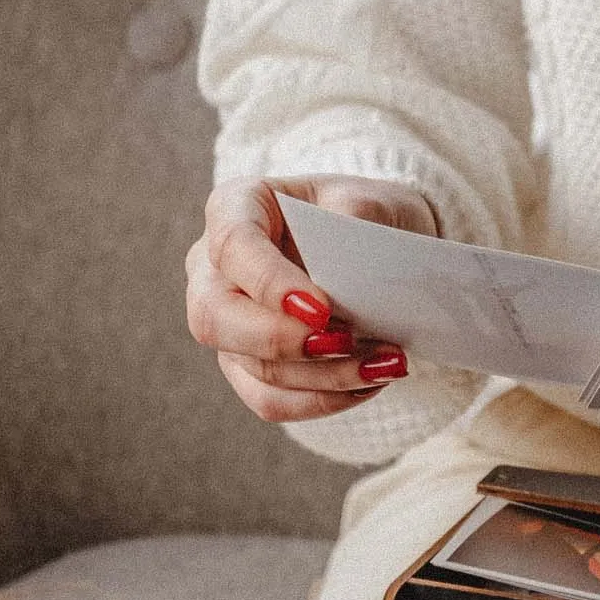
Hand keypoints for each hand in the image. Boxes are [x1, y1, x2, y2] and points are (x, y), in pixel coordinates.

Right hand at [184, 175, 436, 424]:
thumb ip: (358, 221)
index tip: (322, 310)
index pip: (233, 244)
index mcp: (236, 207)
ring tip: (385, 364)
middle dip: (282, 340)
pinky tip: (368, 384)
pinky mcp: (247, 365)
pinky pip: (269, 399)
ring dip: (323, 375)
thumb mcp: (371, 199)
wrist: (378, 250)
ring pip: (252, 365)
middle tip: (347, 343)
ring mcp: (227, 321)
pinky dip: (321, 399)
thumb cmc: (365, 215)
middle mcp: (215, 268)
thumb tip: (350, 270)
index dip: (270, 282)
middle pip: (215, 318)